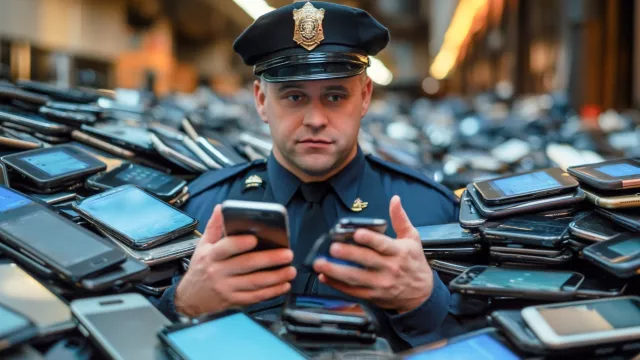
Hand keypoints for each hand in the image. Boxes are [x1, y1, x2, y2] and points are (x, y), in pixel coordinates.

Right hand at [175, 205, 295, 316]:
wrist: (190, 298)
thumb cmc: (200, 268)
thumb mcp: (203, 245)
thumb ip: (215, 226)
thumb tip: (222, 208)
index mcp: (211, 255)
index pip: (225, 248)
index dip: (239, 244)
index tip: (255, 239)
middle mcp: (218, 272)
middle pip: (246, 265)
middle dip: (269, 259)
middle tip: (287, 254)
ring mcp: (226, 288)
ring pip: (254, 283)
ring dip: (275, 277)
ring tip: (290, 270)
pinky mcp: (233, 301)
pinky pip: (255, 297)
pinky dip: (271, 292)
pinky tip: (283, 285)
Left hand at [313, 196, 432, 313]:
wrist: (422, 294)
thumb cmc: (414, 262)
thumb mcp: (412, 238)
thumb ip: (400, 219)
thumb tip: (394, 199)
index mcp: (398, 252)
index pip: (383, 245)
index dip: (370, 239)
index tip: (357, 233)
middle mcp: (389, 268)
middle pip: (366, 261)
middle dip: (348, 254)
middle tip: (332, 248)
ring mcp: (380, 284)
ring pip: (356, 278)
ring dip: (336, 272)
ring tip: (320, 264)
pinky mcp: (372, 296)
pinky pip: (352, 291)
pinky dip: (337, 285)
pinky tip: (324, 277)